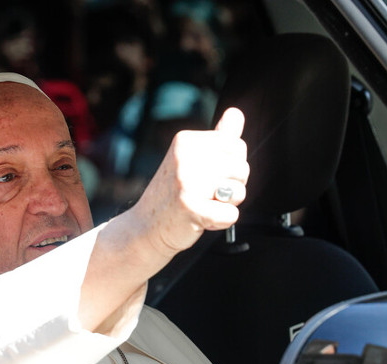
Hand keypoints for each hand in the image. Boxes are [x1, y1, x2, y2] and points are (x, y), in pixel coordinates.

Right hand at [132, 107, 248, 256]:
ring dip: (227, 205)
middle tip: (205, 194)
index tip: (209, 176)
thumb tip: (236, 113)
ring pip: (239, 191)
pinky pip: (231, 215)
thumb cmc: (173, 194)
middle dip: (231, 186)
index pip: (237, 146)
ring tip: (204, 205)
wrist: (145, 227)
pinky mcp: (190, 208)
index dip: (231, 166)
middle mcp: (185, 157)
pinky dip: (221, 222)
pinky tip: (202, 220)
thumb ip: (217, 137)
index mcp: (186, 141)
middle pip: (242, 168)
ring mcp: (186, 182)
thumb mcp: (191, 160)